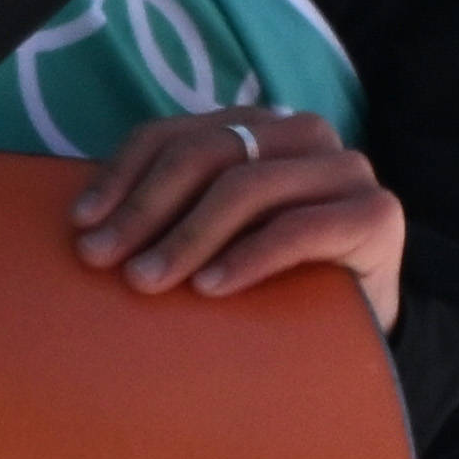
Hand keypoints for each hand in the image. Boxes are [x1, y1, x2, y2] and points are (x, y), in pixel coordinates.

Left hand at [72, 111, 406, 335]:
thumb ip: (168, 210)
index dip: (121, 174)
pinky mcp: (377, 214)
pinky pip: (296, 229)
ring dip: (186, 236)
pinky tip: (209, 287)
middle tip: (103, 260)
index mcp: (260, 125)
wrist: (356, 333)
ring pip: (246, 187)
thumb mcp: (210, 237)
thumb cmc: (267, 282)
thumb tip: (83, 223)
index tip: (81, 223)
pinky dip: (245, 258)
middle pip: (207, 154)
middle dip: (145, 209)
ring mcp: (346, 169)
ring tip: (146, 281)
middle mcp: (306, 133)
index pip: (175, 134)